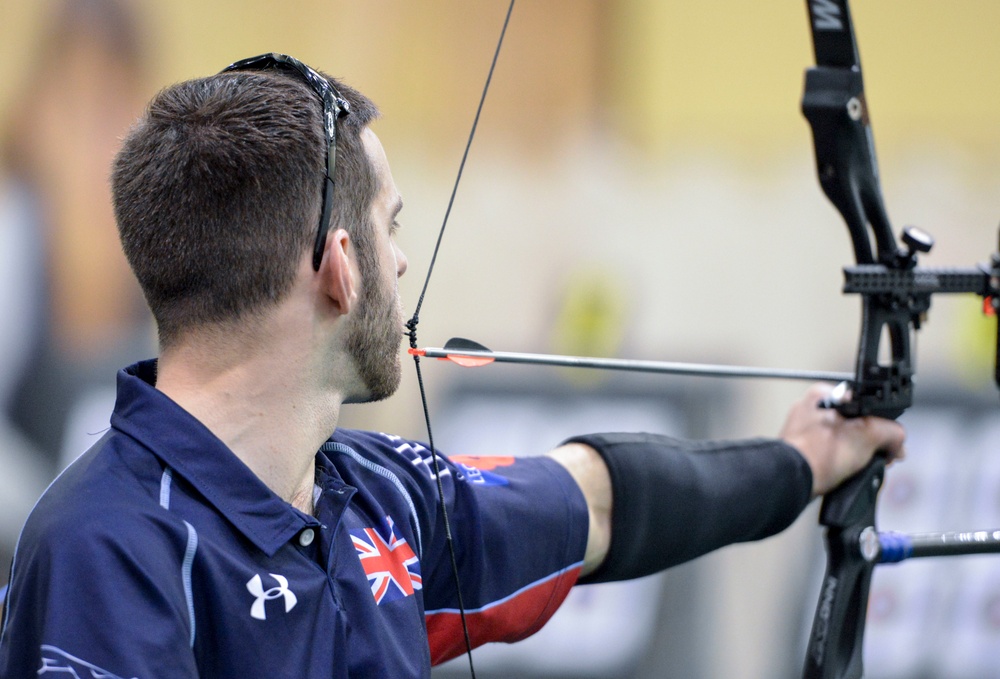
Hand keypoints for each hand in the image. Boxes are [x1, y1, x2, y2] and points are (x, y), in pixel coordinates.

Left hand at [779, 383, 905, 496]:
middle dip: (871, 444)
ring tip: (858, 468)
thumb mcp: (870, 434)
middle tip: (878, 457)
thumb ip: (892, 432)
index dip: (883, 425)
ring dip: (858, 456)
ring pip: (844, 442)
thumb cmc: (819, 453)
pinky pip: (830, 455)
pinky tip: (844, 473)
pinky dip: (841, 465)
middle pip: (857, 425)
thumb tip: (898, 441)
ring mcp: (803, 431)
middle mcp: (811, 409)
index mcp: (824, 395)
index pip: (866, 405)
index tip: (890, 442)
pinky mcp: (801, 451)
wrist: (793, 481)